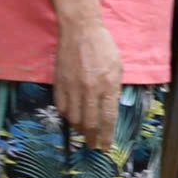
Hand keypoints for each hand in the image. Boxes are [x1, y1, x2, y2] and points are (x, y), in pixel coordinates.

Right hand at [54, 14, 123, 150]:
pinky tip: (72, 118)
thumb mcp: (118, 69)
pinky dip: (67, 116)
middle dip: (93, 138)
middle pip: (90, 123)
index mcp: (108, 86)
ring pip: (74, 118)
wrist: (80, 31)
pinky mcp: (59, 83)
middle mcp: (90, 90)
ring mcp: (73, 87)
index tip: (105, 147)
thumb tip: (109, 110)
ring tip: (85, 133)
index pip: (107, 119)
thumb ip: (114, 90)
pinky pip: (61, 106)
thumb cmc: (104, 48)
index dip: (106, 136)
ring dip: (79, 129)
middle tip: (94, 146)